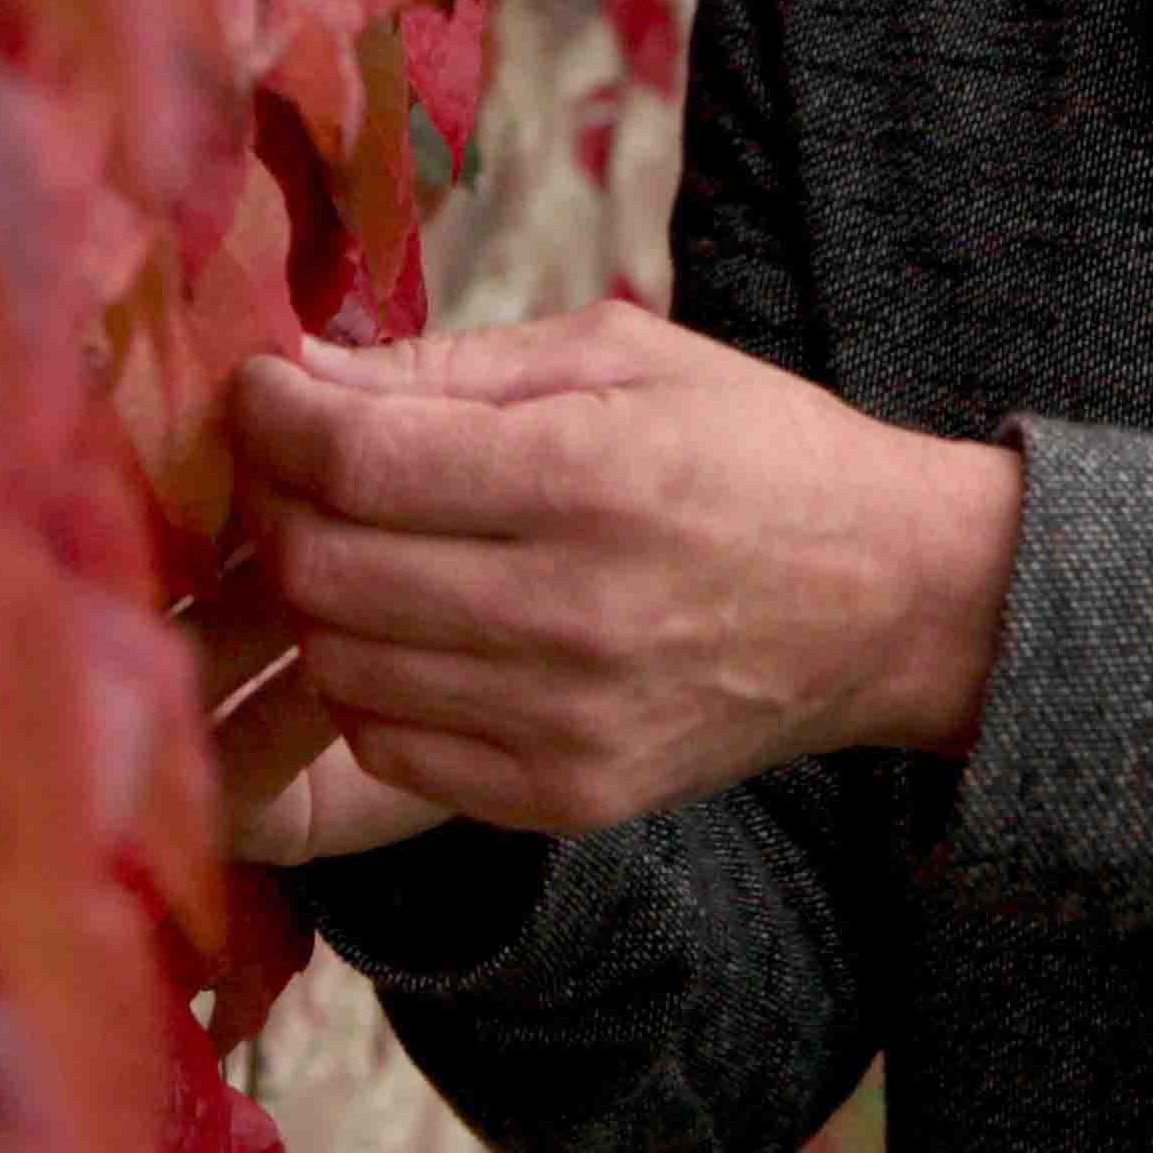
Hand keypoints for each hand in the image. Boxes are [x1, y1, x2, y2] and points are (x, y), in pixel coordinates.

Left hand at [224, 301, 1021, 837]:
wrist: (891, 600)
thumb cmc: (753, 448)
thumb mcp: (623, 353)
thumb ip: (453, 365)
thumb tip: (301, 377)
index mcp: (592, 475)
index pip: (356, 462)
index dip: (274, 418)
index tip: (261, 388)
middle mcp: (574, 611)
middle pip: (326, 571)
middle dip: (279, 503)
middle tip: (298, 462)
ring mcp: (568, 724)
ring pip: (340, 668)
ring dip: (317, 598)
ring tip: (358, 543)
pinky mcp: (567, 799)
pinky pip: (393, 749)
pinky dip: (369, 686)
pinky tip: (411, 629)